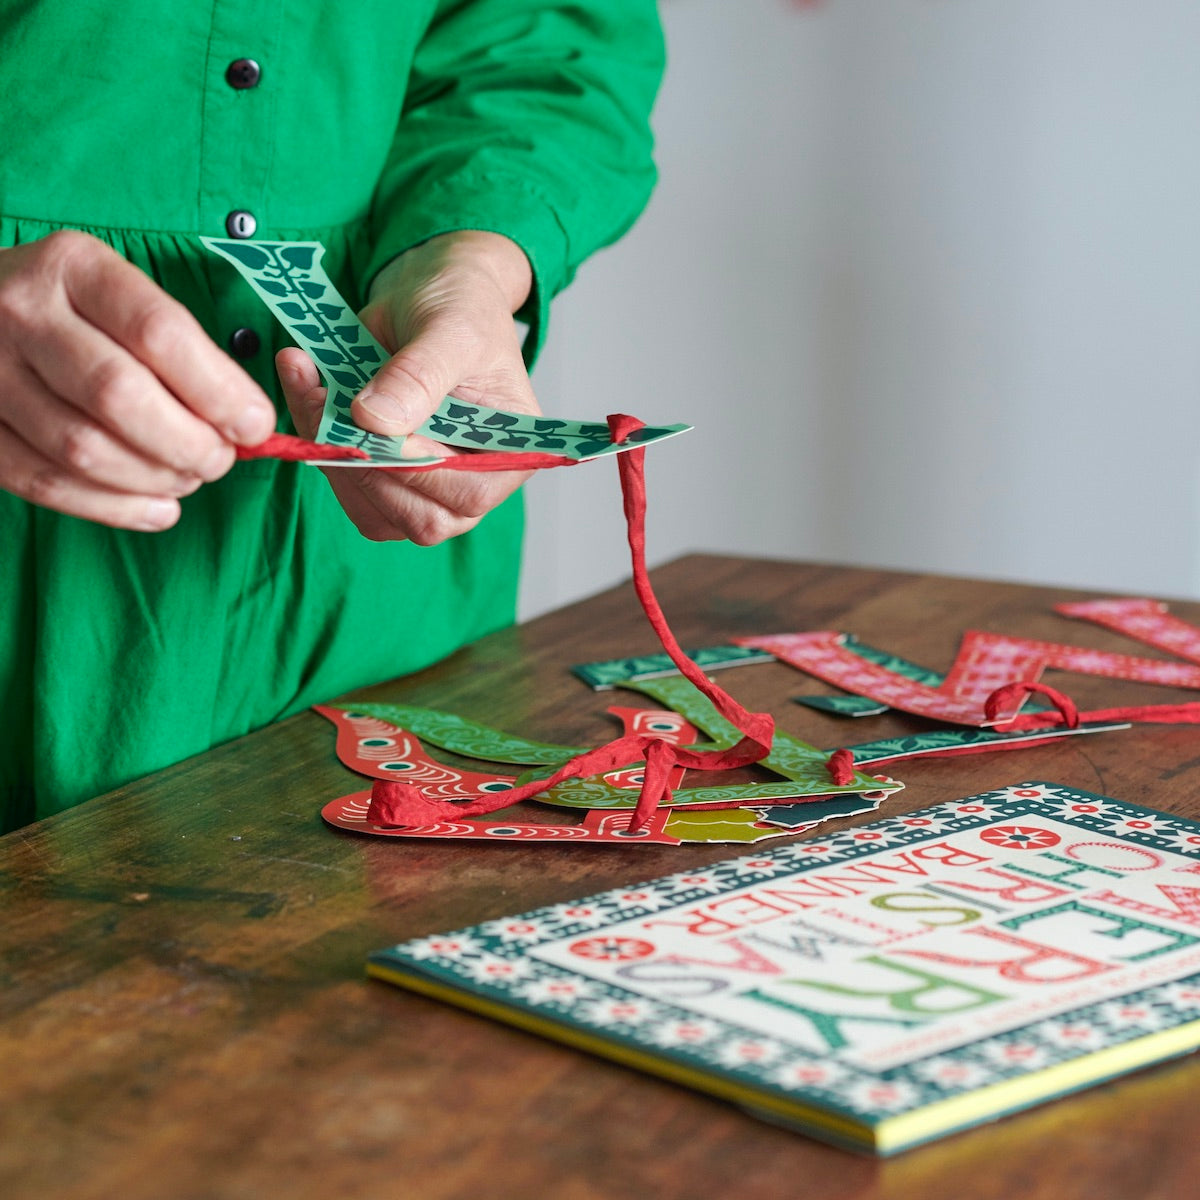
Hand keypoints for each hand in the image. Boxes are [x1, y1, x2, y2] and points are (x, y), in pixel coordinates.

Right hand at [0, 231, 276, 529]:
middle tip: (220, 460)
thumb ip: (182, 348)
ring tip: (188, 480)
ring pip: (83, 448)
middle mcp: (21, 311)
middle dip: (188, 443)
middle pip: (120, 395)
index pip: (158, 331)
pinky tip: (157, 509)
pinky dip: (114, 507)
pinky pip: (46, 483)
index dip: (218, 390)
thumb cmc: (74, 310)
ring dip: (154, 478)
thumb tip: (246, 422)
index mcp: (74, 267)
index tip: (255, 425)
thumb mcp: (122, 296)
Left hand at [278, 230, 539, 544]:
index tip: (366, 415)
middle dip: (362, 460)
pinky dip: (318, 448)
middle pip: (418, 518)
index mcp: (511, 455)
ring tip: (310, 385)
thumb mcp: (449, 329)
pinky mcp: (387, 481)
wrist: (430, 292)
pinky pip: (348, 492)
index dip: (413, 466)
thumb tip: (376, 421)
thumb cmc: (460, 307)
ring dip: (330, 454)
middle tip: (322, 391)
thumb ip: (418, 376)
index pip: (466, 493)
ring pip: (374, 512)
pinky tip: (309, 397)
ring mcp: (429, 488)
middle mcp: (474, 483)